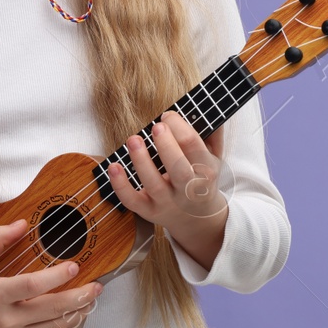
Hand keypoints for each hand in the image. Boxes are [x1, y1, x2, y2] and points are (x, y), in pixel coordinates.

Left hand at [108, 110, 228, 237]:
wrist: (198, 220)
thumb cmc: (202, 180)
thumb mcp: (214, 158)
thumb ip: (212, 134)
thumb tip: (203, 107)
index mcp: (205, 171)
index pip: (195, 148)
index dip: (181, 129)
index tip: (168, 116)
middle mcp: (187, 190)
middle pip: (179, 169)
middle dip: (167, 146)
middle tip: (157, 126)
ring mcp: (167, 203)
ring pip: (154, 184)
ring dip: (141, 161)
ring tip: (133, 139)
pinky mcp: (149, 211)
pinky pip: (132, 201)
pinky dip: (121, 185)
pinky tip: (113, 166)